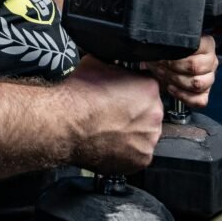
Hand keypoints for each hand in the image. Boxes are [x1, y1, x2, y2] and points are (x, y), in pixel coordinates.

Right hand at [63, 55, 163, 173]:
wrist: (66, 123)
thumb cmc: (79, 95)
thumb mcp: (97, 62)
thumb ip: (114, 63)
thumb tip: (113, 60)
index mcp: (149, 88)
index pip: (148, 86)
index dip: (134, 90)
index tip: (122, 96)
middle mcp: (154, 114)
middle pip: (149, 112)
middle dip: (135, 113)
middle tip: (115, 114)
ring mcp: (149, 139)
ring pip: (145, 134)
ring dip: (132, 133)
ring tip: (111, 131)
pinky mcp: (141, 160)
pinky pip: (138, 154)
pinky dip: (127, 152)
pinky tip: (111, 144)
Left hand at [143, 34, 217, 109]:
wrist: (170, 67)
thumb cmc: (171, 55)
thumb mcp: (168, 47)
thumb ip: (163, 46)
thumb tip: (152, 51)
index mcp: (206, 45)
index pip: (195, 49)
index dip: (175, 56)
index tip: (162, 57)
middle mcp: (211, 62)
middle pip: (194, 67)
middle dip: (172, 68)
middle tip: (160, 67)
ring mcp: (209, 79)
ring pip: (197, 84)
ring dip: (176, 81)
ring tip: (164, 76)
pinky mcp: (205, 94)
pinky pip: (199, 100)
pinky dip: (183, 96)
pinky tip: (171, 88)